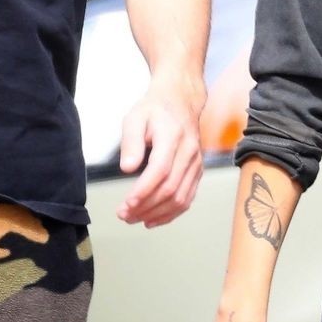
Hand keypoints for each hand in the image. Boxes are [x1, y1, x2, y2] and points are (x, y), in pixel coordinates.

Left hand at [116, 72, 205, 227]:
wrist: (181, 101)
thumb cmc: (155, 110)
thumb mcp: (135, 118)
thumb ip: (131, 142)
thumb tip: (128, 168)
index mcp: (173, 137)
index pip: (160, 171)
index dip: (143, 191)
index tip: (126, 204)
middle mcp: (189, 152)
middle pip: (170, 189)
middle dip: (146, 206)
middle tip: (124, 215)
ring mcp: (196, 164)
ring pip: (180, 198)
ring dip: (156, 214)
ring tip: (134, 218)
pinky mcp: (197, 172)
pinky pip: (187, 198)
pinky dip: (170, 214)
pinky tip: (152, 220)